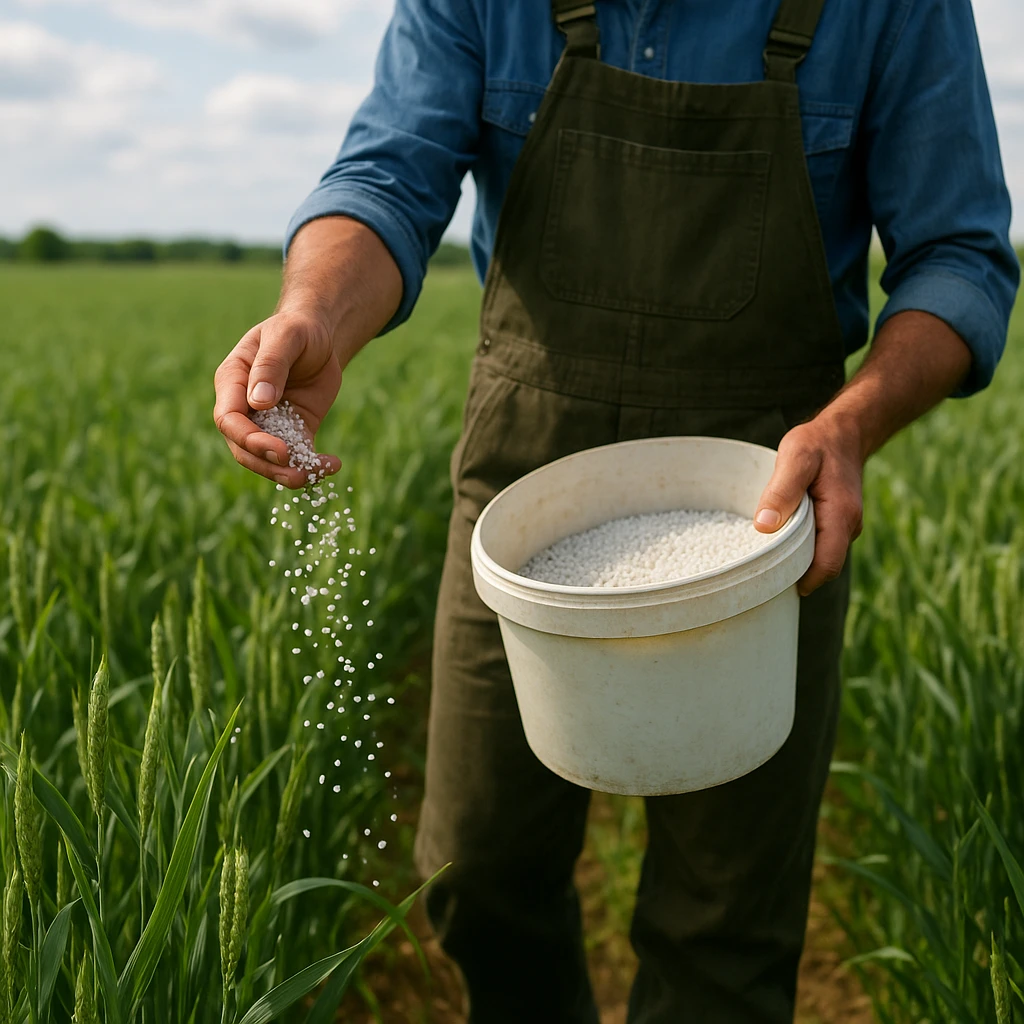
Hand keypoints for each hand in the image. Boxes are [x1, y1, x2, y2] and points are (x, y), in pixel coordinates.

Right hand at [213, 311, 342, 488]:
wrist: (320, 337)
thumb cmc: (297, 329)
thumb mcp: (286, 337)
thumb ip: (271, 365)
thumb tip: (258, 403)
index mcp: (232, 381)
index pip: (228, 418)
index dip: (248, 438)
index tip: (278, 448)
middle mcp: (244, 406)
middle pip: (243, 447)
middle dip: (267, 463)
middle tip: (297, 473)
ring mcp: (267, 422)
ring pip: (267, 458)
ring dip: (287, 473)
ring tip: (312, 476)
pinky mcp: (293, 430)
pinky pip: (297, 455)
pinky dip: (312, 465)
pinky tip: (332, 465)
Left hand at [753, 413, 864, 595]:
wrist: (843, 433)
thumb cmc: (817, 444)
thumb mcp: (795, 459)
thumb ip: (781, 492)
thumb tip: (764, 527)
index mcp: (840, 515)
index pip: (827, 564)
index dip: (804, 580)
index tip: (774, 585)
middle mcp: (848, 525)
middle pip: (824, 565)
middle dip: (797, 575)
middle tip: (762, 579)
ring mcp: (844, 525)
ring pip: (822, 555)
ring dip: (798, 561)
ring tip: (766, 561)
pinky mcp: (836, 521)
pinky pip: (820, 542)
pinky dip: (801, 547)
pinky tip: (778, 542)